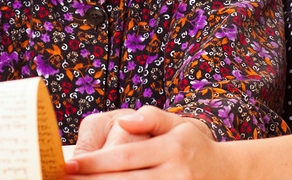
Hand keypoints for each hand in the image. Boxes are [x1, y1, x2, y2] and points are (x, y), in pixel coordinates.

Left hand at [64, 106, 219, 178]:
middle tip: (64, 179)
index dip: (95, 163)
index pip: (126, 156)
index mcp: (171, 148)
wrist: (227, 174)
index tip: (70, 164)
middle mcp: (174, 174)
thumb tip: (123, 120)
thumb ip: (151, 117)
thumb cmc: (195, 147)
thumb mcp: (180, 124)